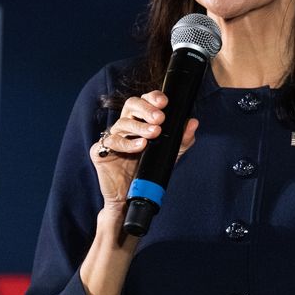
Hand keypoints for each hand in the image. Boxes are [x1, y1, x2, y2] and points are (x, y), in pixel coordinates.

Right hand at [89, 91, 198, 210]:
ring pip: (122, 123)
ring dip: (139, 126)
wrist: (131, 197)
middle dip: (146, 109)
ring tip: (155, 133)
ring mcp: (112, 137)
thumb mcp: (170, 154)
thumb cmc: (149, 170)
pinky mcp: (101, 151)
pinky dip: (126, 143)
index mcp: (140, 120)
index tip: (164, 102)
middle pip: (130, 105)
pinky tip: (140, 146)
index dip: (152, 97)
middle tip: (160, 118)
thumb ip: (182, 139)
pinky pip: (111, 142)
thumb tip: (193, 122)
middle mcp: (125, 125)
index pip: (145, 101)